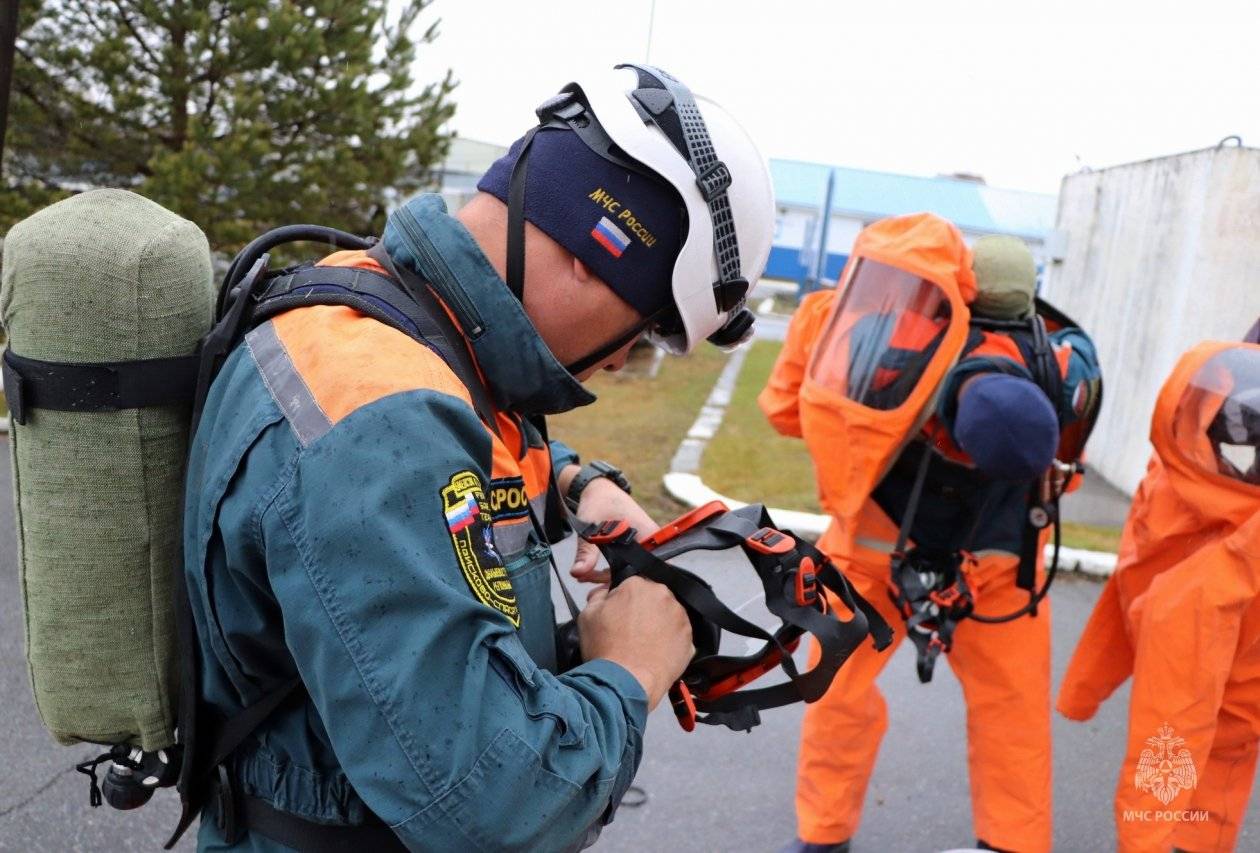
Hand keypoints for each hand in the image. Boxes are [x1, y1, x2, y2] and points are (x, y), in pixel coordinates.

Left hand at [569, 476, 659, 583]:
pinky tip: (588, 573)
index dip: (630, 581)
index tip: (607, 589)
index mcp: (648, 535)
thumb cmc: (599, 503)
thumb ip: (586, 552)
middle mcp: (651, 542)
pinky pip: (624, 565)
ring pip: (629, 570)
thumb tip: (578, 572)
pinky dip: (608, 570)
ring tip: (582, 576)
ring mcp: (643, 545)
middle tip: (586, 581)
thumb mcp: (590, 527)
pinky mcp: (634, 548)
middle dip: (612, 581)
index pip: (649, 567)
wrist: (598, 491)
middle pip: (637, 572)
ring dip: (606, 576)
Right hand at [578, 576, 692, 709]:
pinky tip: (657, 654)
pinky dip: (670, 642)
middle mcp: (663, 595)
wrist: (626, 681)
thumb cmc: (605, 649)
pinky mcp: (689, 638)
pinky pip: (678, 635)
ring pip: (668, 615)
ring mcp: (680, 617)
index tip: (620, 616)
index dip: (623, 601)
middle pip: (653, 598)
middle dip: (644, 610)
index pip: (632, 586)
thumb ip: (598, 596)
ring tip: (645, 644)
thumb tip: (606, 593)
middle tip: (632, 631)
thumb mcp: (587, 616)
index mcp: (637, 585)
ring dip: (659, 624)